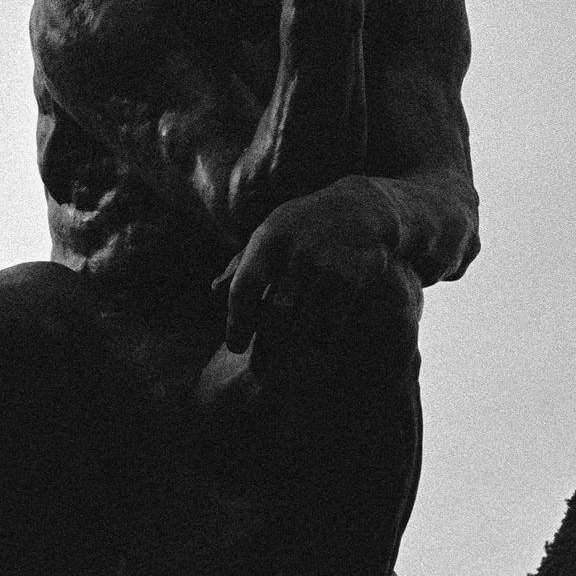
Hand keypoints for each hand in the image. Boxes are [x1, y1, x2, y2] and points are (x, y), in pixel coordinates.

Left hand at [214, 178, 400, 353]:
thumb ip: (243, 261)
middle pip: (276, 312)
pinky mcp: (351, 274)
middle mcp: (295, 248)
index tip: (235, 347)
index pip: (245, 286)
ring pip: (306, 321)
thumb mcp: (272, 231)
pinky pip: (332, 320)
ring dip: (296, 347)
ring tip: (289, 362)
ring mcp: (325, 261)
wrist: (362, 206)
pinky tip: (317, 346)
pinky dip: (322, 339)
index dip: (237, 321)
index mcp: (268, 236)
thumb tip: (214, 290)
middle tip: (262, 369)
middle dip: (268, 346)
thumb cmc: (306, 222)